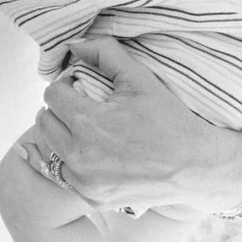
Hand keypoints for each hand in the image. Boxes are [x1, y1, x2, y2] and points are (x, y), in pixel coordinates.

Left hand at [21, 36, 241, 213]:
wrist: (196, 166)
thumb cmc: (170, 120)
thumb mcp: (140, 78)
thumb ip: (105, 53)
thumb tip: (74, 44)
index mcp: (88, 122)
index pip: (52, 94)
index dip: (67, 86)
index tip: (84, 89)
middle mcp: (80, 155)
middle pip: (44, 121)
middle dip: (60, 109)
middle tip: (85, 107)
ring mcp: (84, 181)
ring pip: (48, 149)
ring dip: (61, 134)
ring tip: (86, 129)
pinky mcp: (92, 197)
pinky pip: (60, 175)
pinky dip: (69, 161)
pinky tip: (87, 152)